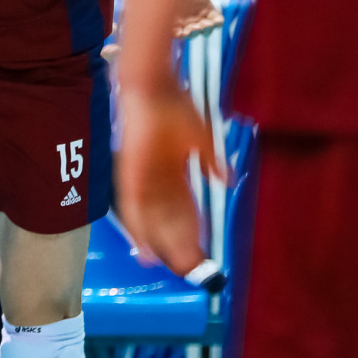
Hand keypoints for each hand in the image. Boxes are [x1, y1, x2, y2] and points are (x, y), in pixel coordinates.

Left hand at [118, 87, 218, 275]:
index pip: (185, 207)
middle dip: (182, 244)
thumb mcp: (200, 137)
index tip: (205, 248)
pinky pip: (133, 211)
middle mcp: (156, 180)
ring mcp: (142, 179)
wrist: (152, 87)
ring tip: (175, 268)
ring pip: (153, 222)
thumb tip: (227, 181)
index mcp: (173, 170)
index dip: (194, 228)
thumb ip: (211, 161)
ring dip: (164, 244)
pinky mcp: (130, 176)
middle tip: (193, 270)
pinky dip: (139, 232)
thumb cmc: (175, 105)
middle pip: (170, 220)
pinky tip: (145, 251)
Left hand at [172, 0, 239, 38]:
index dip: (218, 22)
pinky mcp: (172, 23)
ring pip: (193, 33)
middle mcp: (198, 17)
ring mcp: (185, 22)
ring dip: (194, 33)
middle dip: (206, 28)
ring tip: (192, 29)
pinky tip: (180, 32)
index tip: (216, 21)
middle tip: (204, 25)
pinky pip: (177, 33)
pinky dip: (179, 35)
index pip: (217, 20)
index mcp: (208, 9)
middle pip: (206, 29)